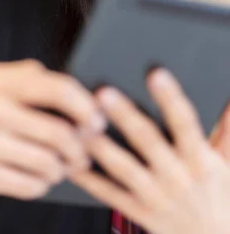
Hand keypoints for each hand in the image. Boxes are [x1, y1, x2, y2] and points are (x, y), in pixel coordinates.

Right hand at [0, 59, 101, 199]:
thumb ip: (30, 75)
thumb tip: (76, 89)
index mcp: (3, 82)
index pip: (60, 89)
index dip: (87, 107)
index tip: (97, 120)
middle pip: (60, 133)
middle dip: (80, 148)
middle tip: (84, 153)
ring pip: (49, 164)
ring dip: (63, 169)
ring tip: (62, 166)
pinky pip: (30, 186)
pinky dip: (43, 184)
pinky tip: (40, 177)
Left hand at [70, 69, 229, 233]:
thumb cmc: (219, 196)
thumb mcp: (228, 160)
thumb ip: (227, 126)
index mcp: (201, 161)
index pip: (186, 123)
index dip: (171, 98)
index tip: (156, 73)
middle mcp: (178, 177)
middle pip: (148, 141)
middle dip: (126, 116)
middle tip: (104, 93)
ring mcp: (156, 197)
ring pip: (125, 169)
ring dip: (102, 147)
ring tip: (81, 126)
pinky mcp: (139, 212)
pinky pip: (110, 194)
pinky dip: (89, 179)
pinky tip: (71, 162)